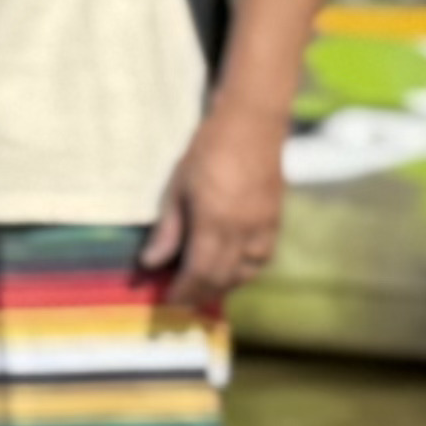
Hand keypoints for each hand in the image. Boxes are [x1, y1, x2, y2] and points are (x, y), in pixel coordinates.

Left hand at [138, 97, 291, 311]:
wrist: (252, 124)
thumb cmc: (208, 150)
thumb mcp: (178, 187)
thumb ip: (168, 229)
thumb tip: (151, 264)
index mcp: (215, 221)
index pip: (200, 272)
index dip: (184, 291)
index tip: (169, 300)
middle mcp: (243, 230)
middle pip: (222, 278)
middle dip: (200, 294)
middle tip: (182, 300)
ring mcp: (264, 227)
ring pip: (246, 273)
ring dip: (223, 285)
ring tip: (204, 287)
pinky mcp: (275, 220)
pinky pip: (262, 259)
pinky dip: (245, 272)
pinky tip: (231, 269)